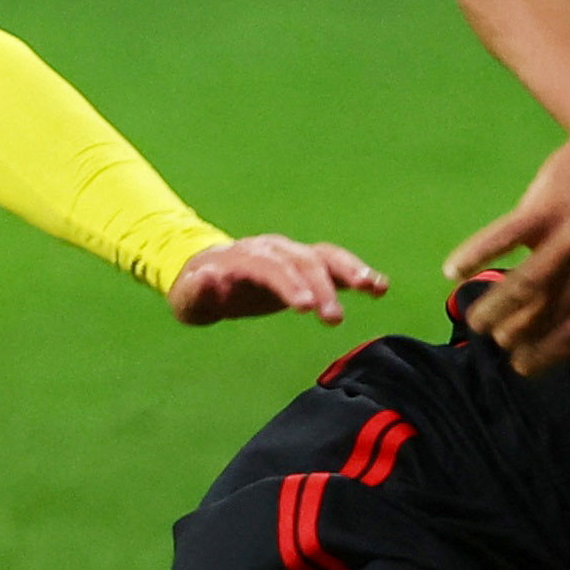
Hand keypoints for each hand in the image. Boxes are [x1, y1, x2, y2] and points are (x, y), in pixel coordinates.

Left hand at [170, 234, 387, 327]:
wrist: (207, 273)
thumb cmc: (198, 291)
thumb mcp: (189, 298)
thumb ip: (198, 290)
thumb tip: (208, 276)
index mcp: (244, 257)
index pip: (270, 267)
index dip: (289, 284)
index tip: (306, 306)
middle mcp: (273, 249)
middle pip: (301, 262)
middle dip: (320, 287)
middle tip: (333, 320)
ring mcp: (291, 254)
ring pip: (324, 256)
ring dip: (350, 271)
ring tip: (375, 288)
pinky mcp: (305, 265)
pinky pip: (334, 264)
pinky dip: (356, 273)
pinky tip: (380, 287)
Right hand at [445, 116, 569, 374]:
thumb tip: (553, 336)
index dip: (545, 354)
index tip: (520, 368)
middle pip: (546, 312)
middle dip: (514, 334)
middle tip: (495, 341)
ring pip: (523, 285)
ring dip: (492, 308)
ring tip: (474, 320)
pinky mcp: (546, 206)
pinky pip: (501, 239)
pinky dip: (473, 255)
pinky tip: (454, 269)